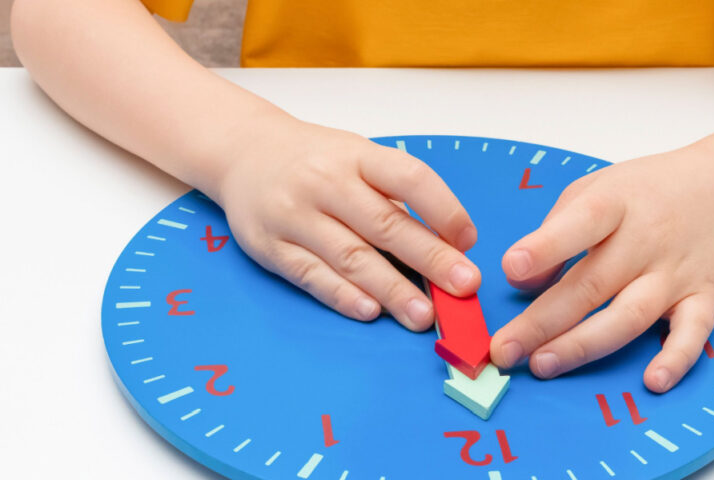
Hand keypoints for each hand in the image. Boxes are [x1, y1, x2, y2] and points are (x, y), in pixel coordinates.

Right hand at [216, 122, 479, 329]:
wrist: (244, 153)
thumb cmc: (317, 162)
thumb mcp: (357, 159)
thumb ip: (394, 197)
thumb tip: (445, 248)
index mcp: (357, 156)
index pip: (409, 178)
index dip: (444, 209)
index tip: (468, 241)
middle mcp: (325, 182)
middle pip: (384, 224)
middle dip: (429, 258)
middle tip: (463, 286)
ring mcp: (294, 215)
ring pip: (350, 256)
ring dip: (391, 289)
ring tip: (423, 315)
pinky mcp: (271, 247)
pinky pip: (311, 276)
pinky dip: (343, 295)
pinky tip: (370, 312)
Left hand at [490, 146, 713, 391]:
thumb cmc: (646, 193)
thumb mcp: (594, 189)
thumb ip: (555, 231)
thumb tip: (524, 283)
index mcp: (615, 204)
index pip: (581, 223)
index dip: (545, 248)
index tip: (511, 268)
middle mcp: (647, 240)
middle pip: (591, 285)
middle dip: (542, 322)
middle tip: (505, 350)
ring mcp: (676, 272)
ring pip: (629, 316)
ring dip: (584, 345)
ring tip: (543, 364)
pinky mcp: (705, 298)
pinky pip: (693, 333)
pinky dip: (676, 359)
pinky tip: (653, 380)